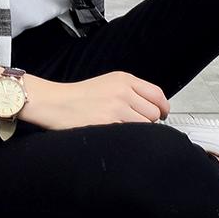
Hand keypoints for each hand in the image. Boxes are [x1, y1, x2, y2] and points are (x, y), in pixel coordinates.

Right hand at [21, 70, 170, 129]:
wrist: (54, 103)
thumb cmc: (77, 96)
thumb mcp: (107, 83)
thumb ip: (130, 91)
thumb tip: (152, 107)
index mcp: (124, 79)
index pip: (157, 94)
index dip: (163, 108)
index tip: (162, 114)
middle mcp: (123, 91)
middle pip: (154, 113)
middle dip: (148, 121)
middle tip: (134, 124)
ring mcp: (116, 108)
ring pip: (145, 125)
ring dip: (137, 131)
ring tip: (121, 129)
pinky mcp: (109, 123)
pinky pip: (131, 134)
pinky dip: (127, 138)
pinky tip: (115, 134)